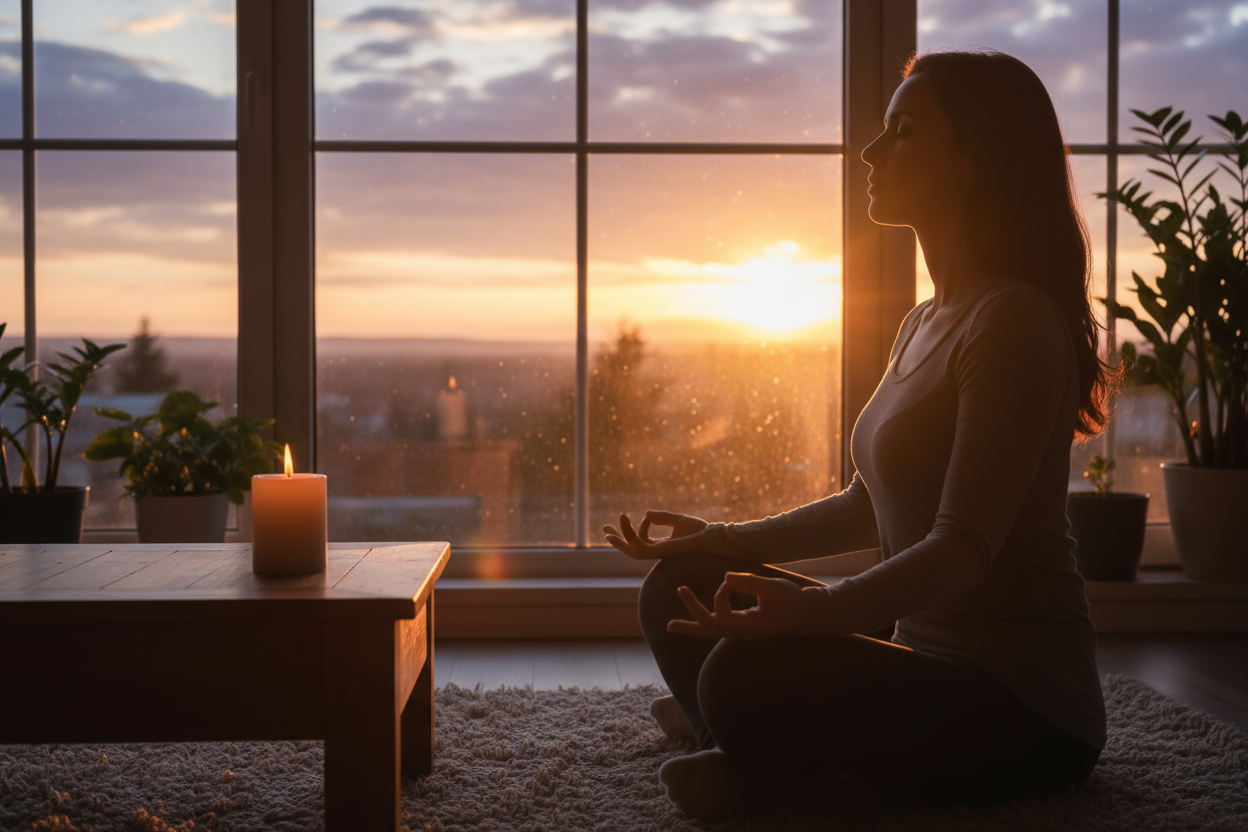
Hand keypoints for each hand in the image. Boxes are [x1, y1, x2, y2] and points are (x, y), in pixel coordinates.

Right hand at [603, 510, 706, 559]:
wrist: (710, 537)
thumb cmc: (699, 531)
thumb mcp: (678, 520)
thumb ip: (662, 517)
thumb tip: (646, 512)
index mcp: (663, 546)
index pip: (642, 541)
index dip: (638, 528)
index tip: (646, 516)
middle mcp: (658, 552)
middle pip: (632, 549)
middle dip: (618, 541)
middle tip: (604, 530)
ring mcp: (658, 553)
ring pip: (632, 549)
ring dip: (620, 537)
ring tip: (608, 529)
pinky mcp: (659, 551)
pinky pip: (639, 545)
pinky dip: (629, 534)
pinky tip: (625, 521)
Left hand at [667, 572, 809, 639]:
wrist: (805, 615)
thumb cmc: (792, 600)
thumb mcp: (774, 587)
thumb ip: (750, 583)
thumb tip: (725, 576)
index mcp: (750, 626)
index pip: (723, 614)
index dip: (721, 595)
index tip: (730, 579)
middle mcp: (741, 633)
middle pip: (710, 628)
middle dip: (693, 610)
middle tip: (680, 589)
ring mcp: (740, 633)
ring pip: (710, 633)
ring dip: (690, 626)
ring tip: (669, 626)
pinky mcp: (740, 628)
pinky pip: (716, 630)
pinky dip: (700, 626)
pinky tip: (689, 624)